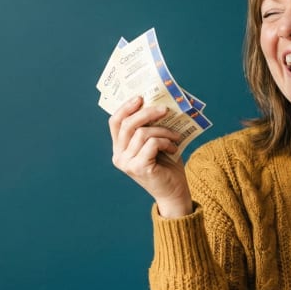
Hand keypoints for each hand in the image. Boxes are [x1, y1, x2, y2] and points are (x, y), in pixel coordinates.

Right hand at [109, 96, 192, 216]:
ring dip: (163, 131)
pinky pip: (152, 143)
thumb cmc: (167, 165)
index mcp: (119, 148)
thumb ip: (151, 126)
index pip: (115, 122)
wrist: (174, 192)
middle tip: (165, 109)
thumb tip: (158, 102)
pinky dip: (165, 141)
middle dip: (147, 113)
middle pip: (128, 124)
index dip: (126, 107)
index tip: (141, 97)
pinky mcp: (138, 167)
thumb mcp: (156, 142)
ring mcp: (126, 163)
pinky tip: (174, 148)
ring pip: (142, 133)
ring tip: (175, 136)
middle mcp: (118, 156)